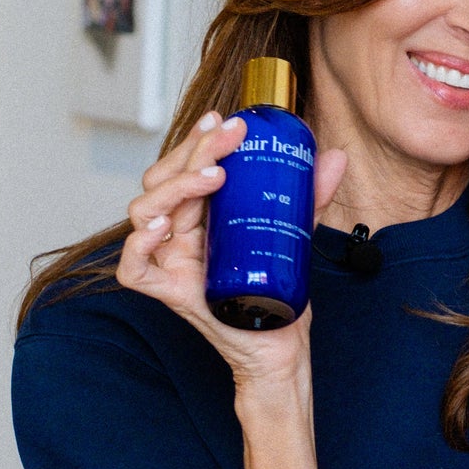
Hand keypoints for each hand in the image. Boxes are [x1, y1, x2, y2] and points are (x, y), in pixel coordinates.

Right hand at [117, 112, 347, 383]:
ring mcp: (170, 261)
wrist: (282, 345)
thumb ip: (308, 197)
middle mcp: (179, 233)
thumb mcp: (295, 234)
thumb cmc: (279, 292)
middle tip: (229, 138)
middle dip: (194, 152)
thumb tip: (334, 157)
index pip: (185, 167)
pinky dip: (140, 244)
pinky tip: (164, 227)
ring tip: (213, 177)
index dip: (199, 140)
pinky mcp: (170, 292)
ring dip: (175, 188)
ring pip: (144, 213)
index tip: (227, 122)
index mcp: (200, 215)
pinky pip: (134, 269)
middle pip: (163, 181)